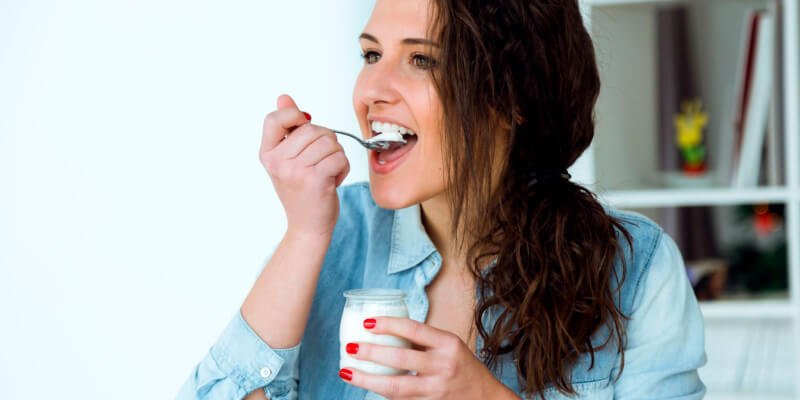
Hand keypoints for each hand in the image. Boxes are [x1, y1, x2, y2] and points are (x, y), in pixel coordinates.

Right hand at [259, 94, 349, 237]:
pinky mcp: (315, 180)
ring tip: (326, 172)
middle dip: (325, 141)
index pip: (275, 119)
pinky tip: (333, 180)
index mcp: (267, 154)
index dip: (294, 117)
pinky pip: (339, 157)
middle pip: (312, 129)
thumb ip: (287, 128)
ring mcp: (295, 171)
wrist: (308, 226)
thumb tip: (284, 98)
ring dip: (336, 156)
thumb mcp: (288, 159)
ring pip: (330, 142)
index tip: (303, 128)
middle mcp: (277, 162)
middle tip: (319, 162)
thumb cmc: (301, 191)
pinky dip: (343, 168)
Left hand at [339, 317, 517, 398]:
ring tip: (347, 372)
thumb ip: (424, 341)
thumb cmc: (463, 368)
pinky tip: (367, 389)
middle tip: (350, 347)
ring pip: (395, 388)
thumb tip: (386, 330)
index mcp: (448, 344)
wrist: (487, 399)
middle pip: (400, 359)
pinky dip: (382, 396)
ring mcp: (436, 391)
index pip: (414, 329)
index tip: (367, 323)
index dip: (389, 324)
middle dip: (371, 353)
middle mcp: (443, 367)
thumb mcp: (450, 346)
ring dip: (367, 380)